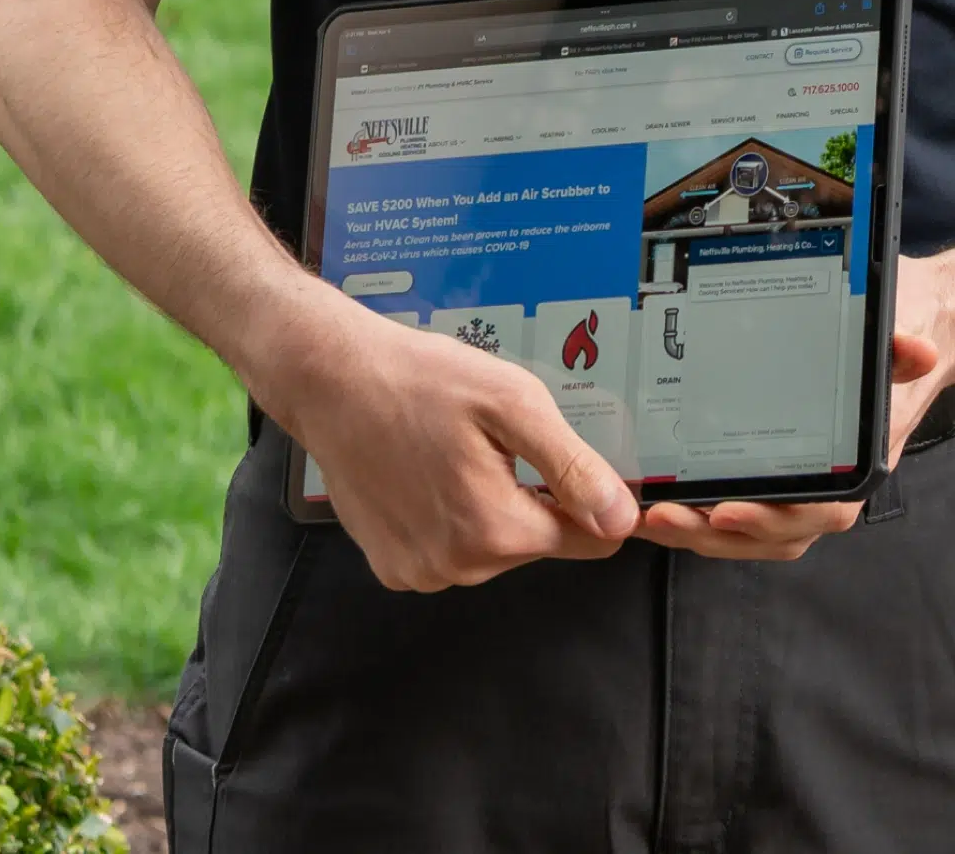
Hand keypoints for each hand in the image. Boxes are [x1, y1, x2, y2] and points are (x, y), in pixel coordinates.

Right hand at [265, 300, 638, 592]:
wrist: (333, 382)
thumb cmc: (420, 382)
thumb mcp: (513, 404)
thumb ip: (572, 467)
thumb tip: (621, 521)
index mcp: (496, 530)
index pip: (588, 541)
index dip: (596, 504)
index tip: (578, 467)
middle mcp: (458, 567)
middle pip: (536, 542)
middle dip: (531, 495)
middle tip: (497, 442)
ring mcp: (420, 572)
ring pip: (492, 548)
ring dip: (490, 506)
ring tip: (457, 452)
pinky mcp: (392, 567)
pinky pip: (449, 552)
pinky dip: (450, 518)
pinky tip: (429, 474)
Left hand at [634, 250, 954, 561]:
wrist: (911, 321)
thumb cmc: (900, 335)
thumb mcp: (901, 336)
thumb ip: (902, 351)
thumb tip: (918, 350)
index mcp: (858, 466)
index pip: (815, 512)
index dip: (770, 519)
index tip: (726, 510)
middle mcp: (827, 484)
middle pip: (768, 533)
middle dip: (714, 532)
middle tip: (663, 517)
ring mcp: (796, 482)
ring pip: (746, 530)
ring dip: (697, 531)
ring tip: (648, 517)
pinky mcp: (769, 470)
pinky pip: (733, 505)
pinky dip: (695, 511)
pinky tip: (653, 501)